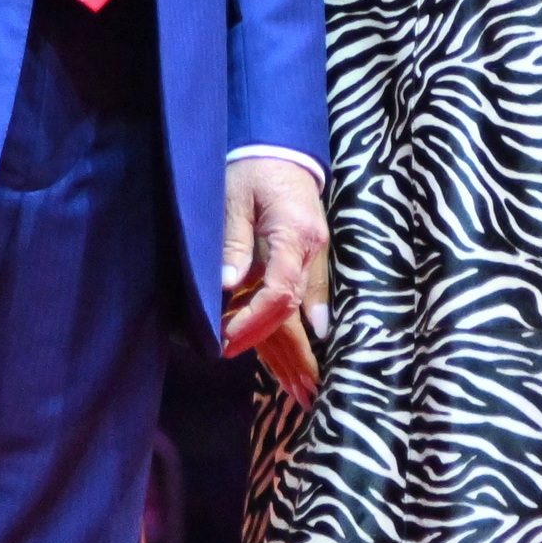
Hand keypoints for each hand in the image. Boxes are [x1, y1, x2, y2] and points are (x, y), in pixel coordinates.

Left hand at [222, 154, 329, 397]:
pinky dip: (299, 334)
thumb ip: (232, 239)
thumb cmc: (251, 166)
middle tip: (294, 396)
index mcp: (294, 234)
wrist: (279, 145)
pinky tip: (300, 362)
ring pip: (306, 313)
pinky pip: (303, 303)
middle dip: (294, 356)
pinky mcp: (310, 260)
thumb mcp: (233, 195)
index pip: (280, 292)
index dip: (254, 322)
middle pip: (300, 311)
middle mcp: (311, 251)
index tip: (227, 340)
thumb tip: (227, 284)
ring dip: (303, 353)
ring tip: (305, 394)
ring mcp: (314, 256)